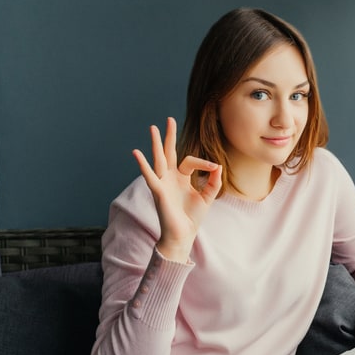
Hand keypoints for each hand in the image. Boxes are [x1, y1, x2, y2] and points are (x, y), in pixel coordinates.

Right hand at [132, 117, 222, 261]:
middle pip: (169, 152)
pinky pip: (150, 176)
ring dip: (156, 144)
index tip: (214, 167)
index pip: (190, 161)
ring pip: (159, 159)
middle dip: (169, 136)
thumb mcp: (208, 197)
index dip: (203, 161)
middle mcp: (170, 178)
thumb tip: (218, 166)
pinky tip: (136, 153)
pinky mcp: (158, 191)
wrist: (184, 234)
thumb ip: (214, 181)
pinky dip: (143, 165)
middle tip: (168, 119)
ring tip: (153, 128)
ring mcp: (163, 183)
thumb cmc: (192, 217)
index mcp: (181, 178)